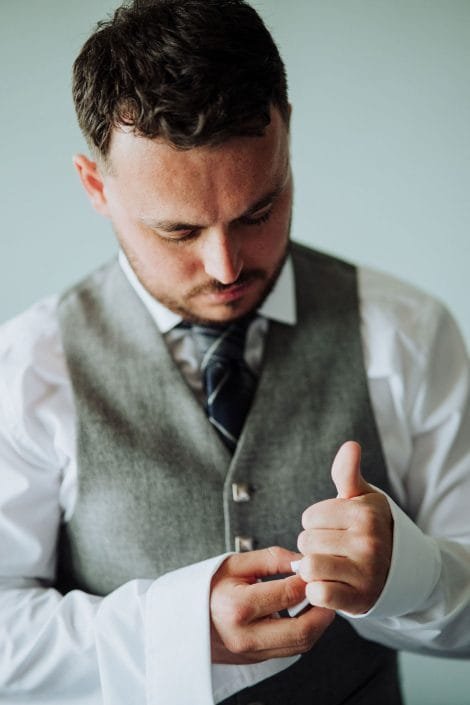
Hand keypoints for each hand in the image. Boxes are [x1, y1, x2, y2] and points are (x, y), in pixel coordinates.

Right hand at [210, 546, 334, 663]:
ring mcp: (250, 652)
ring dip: (318, 624)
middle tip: (330, 590)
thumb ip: (271, 559)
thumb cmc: (208, 586)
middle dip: (324, 609)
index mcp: (237, 606)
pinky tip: (306, 614)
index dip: (308, 579)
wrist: (182, 618)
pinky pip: (290, 650)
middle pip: (301, 630)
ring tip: (321, 601)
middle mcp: (244, 635)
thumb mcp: (234, 563)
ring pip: (300, 645)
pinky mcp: (255, 660)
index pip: (288, 594)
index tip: (316, 567)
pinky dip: (305, 633)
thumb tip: (303, 561)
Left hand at [297, 441, 392, 614]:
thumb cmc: (373, 528)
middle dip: (313, 545)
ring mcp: (365, 573)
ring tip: (327, 565)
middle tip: (331, 549)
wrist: (402, 570)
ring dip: (312, 568)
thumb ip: (348, 473)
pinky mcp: (359, 599)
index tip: (333, 528)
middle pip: (306, 541)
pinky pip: (319, 594)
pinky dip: (317, 591)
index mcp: (365, 514)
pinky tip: (329, 584)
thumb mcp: (363, 498)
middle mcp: (368, 542)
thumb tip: (350, 445)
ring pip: (309, 566)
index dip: (316, 522)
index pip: (310, 516)